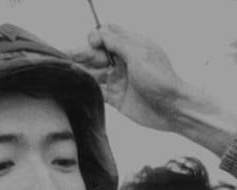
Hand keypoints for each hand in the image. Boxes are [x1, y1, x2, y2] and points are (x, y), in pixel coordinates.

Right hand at [72, 24, 188, 132]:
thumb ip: (117, 43)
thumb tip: (99, 33)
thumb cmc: (161, 79)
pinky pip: (97, 91)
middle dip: (81, 55)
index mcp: (130, 46)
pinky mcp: (116, 98)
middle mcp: (123, 62)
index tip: (91, 44)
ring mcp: (119, 80)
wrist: (172, 109)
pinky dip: (86, 89)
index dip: (96, 37)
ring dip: (80, 72)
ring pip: (94, 73)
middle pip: (95, 54)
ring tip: (65, 73)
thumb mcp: (139, 54)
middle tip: (64, 58)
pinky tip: (75, 88)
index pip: (107, 35)